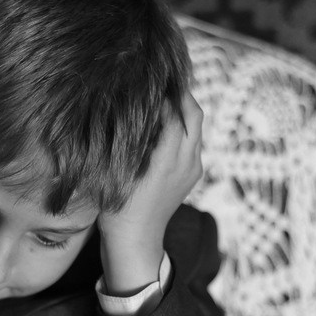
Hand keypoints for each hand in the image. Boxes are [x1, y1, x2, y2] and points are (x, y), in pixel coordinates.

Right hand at [98, 91, 203, 295]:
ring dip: (182, 110)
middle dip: (180, 94)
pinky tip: (161, 124)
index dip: (166, 91)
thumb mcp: (120, 168)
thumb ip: (133, 135)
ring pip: (195, 127)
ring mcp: (193, 168)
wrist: (135, 240)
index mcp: (170, 158)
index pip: (177, 111)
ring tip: (159, 98)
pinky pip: (192, 142)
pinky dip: (182, 127)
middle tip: (161, 80)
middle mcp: (188, 161)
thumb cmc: (119, 206)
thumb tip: (136, 103)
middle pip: (194, 114)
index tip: (151, 75)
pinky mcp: (191, 174)